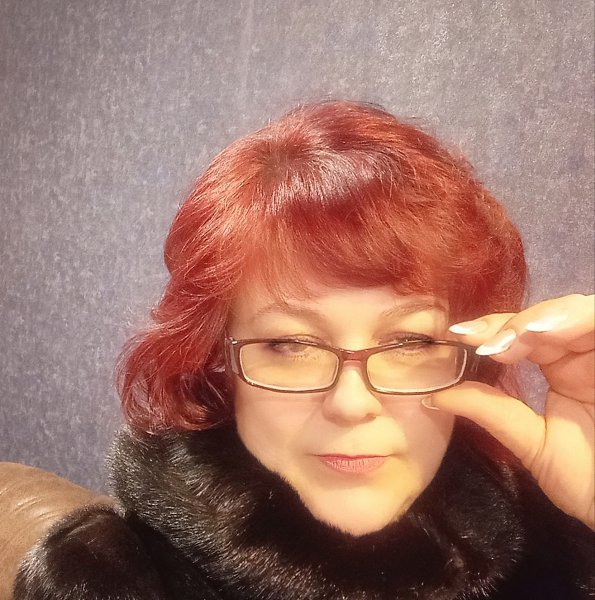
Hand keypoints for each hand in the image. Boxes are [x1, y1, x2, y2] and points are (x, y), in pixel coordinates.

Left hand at [431, 294, 594, 528]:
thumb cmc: (590, 481)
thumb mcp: (533, 443)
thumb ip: (490, 412)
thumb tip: (434, 396)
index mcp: (563, 371)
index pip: (523, 336)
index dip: (492, 331)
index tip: (458, 336)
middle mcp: (584, 355)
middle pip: (544, 316)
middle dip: (507, 324)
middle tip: (476, 338)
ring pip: (573, 310)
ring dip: (534, 319)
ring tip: (504, 341)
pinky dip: (573, 317)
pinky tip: (541, 331)